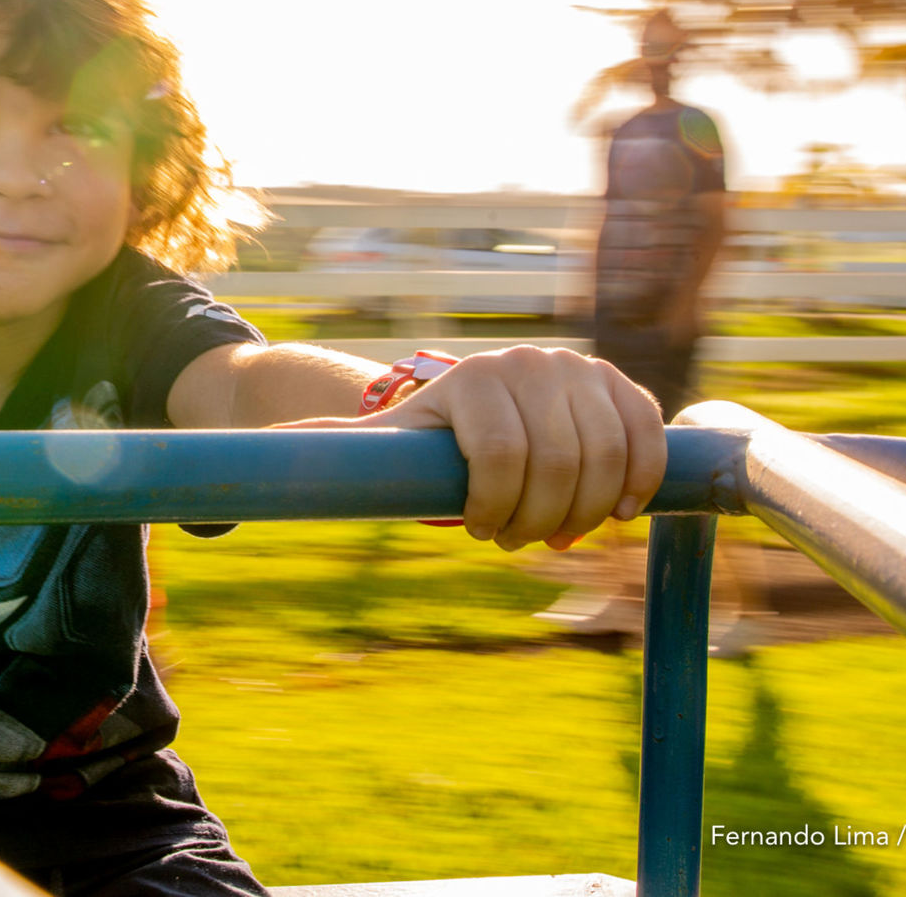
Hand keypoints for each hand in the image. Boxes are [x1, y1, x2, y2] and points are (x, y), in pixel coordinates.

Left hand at [281, 345, 664, 550]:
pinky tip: (615, 512)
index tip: (478, 533)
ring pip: (606, 455)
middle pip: (556, 463)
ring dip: (587, 509)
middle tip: (518, 541)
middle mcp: (529, 364)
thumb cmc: (427, 441)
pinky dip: (640, 478)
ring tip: (558, 532)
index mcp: (470, 381)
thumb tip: (258, 455)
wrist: (476, 406)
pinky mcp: (617, 384)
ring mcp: (578, 370)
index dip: (495, 509)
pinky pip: (647, 435)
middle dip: (539, 519)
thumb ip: (327, 449)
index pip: (499, 456)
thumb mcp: (379, 446)